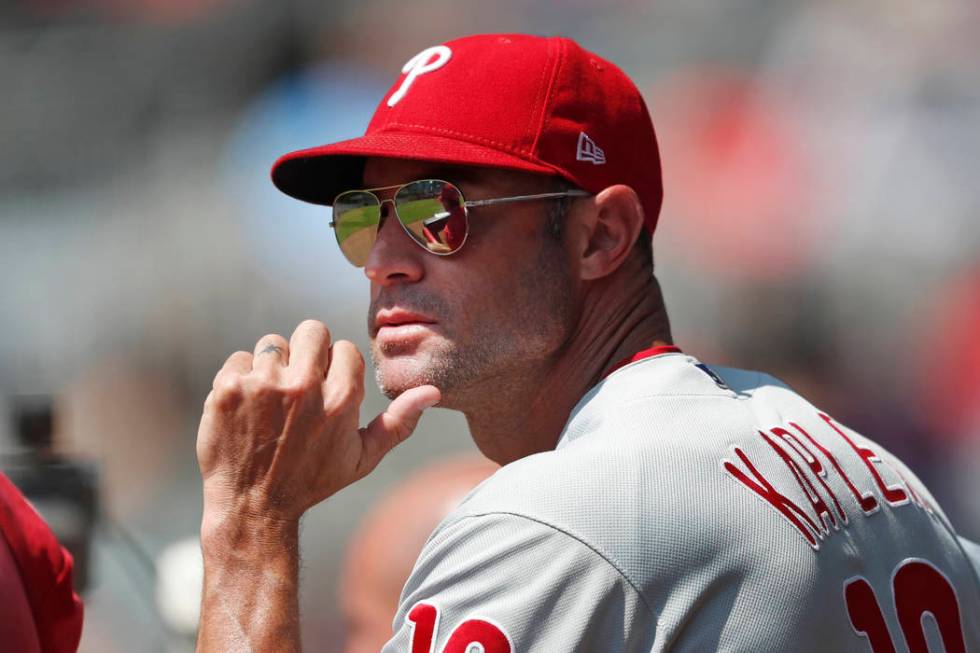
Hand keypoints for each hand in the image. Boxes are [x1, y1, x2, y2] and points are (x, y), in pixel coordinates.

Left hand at [196, 319, 439, 530]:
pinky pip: (241, 359)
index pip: (345, 348)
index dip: (335, 369)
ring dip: (273, 367)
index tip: (325, 393)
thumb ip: (398, 422)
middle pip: (312, 330)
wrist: (252, 508)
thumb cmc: (311, 482)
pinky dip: (241, 379)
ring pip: (273, 343)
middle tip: (297, 386)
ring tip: (269, 403)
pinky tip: (245, 409)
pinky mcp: (229, 388)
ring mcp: (263, 385)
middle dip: (307, 353)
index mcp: (342, 399)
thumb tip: (431, 391)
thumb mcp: (362, 458)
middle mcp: (304, 387)